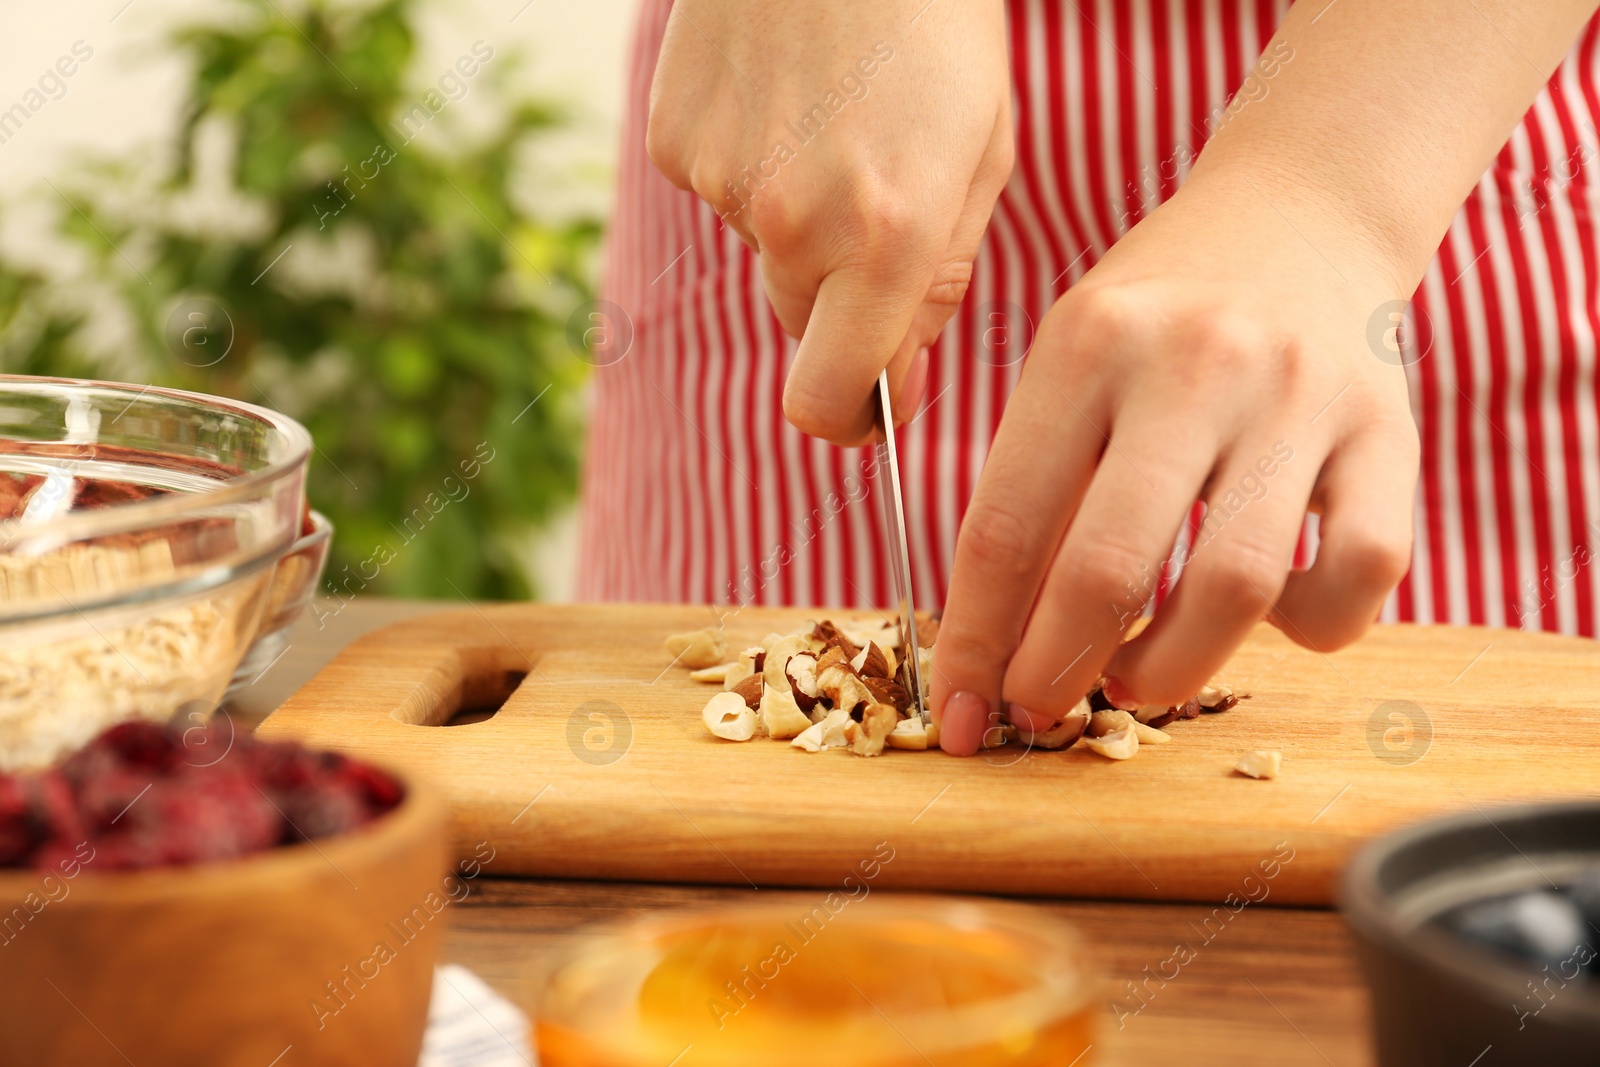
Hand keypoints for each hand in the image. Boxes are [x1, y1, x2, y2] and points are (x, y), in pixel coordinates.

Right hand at [646, 0, 1012, 442]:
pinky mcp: (673, 144)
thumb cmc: (937, 28)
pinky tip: (783, 102)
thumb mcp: (982, 157)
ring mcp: (722, 184)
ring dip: (797, 223)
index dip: (853, 418)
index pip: (833, 398)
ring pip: (763, 255)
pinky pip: (718, 197)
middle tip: (875, 212)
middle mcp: (795, 224)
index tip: (869, 409)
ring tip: (832, 126)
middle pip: (801, 327)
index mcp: (889, 236)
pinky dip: (750, 170)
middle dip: (840, 301)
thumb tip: (899, 377)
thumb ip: (939, 282)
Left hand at [929, 164, 1419, 754]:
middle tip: (1039, 706)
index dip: (976, 639)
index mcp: (1087, 346)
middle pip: (1108, 569)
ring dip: (1173, 668)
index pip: (1005, 525)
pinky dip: (1311, 626)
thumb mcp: (1070, 359)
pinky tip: (1269, 612)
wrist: (1302, 210)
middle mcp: (1194, 365)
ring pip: (1238, 588)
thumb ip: (1035, 482)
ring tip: (1136, 677)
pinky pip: (1363, 572)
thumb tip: (994, 639)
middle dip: (1055, 670)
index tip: (964, 710)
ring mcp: (1300, 396)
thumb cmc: (1160, 311)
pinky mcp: (1391, 429)